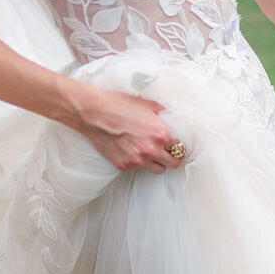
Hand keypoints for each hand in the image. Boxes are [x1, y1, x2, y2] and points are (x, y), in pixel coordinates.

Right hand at [70, 88, 185, 174]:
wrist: (94, 113)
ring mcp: (138, 160)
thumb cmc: (118, 105)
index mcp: (161, 134)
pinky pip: (139, 168)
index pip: (180, 147)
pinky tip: (134, 151)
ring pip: (159, 170)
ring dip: (159, 163)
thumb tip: (169, 115)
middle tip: (169, 153)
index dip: (178, 145)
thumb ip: (161, 112)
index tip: (175, 144)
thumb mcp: (146, 103)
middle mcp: (151, 150)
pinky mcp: (125, 165)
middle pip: (174, 163)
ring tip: (153, 154)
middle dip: (173, 157)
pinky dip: (140, 162)